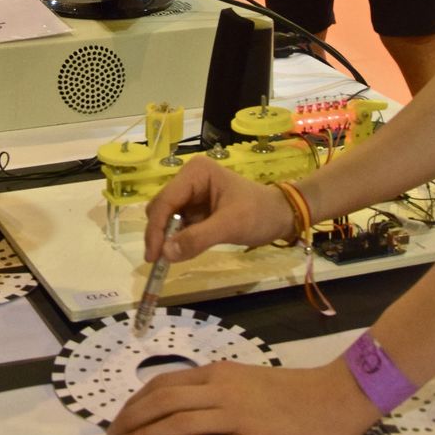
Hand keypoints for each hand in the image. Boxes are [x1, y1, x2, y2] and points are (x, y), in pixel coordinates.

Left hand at [105, 360, 380, 434]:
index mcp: (218, 373)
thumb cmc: (288, 393)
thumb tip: (173, 406)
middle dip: (131, 421)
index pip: (164, 384)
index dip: (135, 401)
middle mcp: (222, 391)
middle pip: (163, 402)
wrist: (329, 400)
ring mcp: (235, 417)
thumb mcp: (244, 381)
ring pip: (176, 424)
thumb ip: (212, 390)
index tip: (120, 418)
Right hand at [142, 156, 293, 262]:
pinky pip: (177, 226)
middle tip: (160, 261)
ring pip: (166, 218)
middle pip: (161, 208)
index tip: (153, 257)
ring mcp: (191, 195)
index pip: (166, 200)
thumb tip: (166, 253)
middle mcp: (189, 179)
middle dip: (159, 234)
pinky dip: (176, 240)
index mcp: (195, 172)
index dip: (156, 229)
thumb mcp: (230, 225)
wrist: (281, 217)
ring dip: (166, 239)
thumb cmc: (260, 214)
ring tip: (168, 259)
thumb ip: (197, 238)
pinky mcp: (195, 210)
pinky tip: (179, 252)